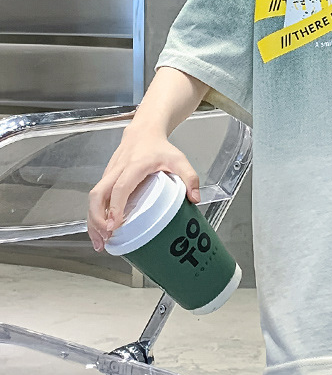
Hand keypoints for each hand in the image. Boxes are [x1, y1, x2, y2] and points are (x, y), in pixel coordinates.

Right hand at [87, 126, 201, 251]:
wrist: (144, 131)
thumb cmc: (160, 148)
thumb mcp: (179, 159)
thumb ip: (189, 177)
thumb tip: (195, 199)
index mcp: (135, 165)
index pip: (121, 187)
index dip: (116, 207)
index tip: (115, 225)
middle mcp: (118, 169)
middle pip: (99, 194)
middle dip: (97, 218)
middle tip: (105, 239)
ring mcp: (109, 173)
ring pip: (94, 197)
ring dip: (93, 220)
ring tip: (100, 242)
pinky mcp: (106, 178)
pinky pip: (96, 197)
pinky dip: (95, 215)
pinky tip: (100, 231)